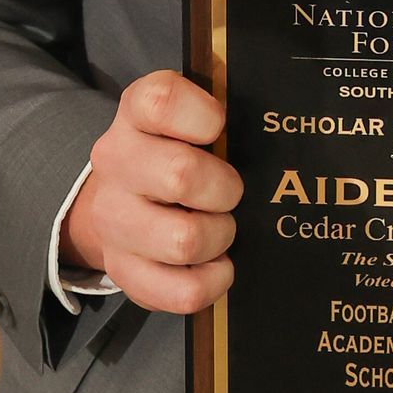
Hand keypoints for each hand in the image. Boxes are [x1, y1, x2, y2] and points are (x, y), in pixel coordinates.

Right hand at [61, 71, 240, 314]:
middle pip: (181, 176)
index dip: (204, 116)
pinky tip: (217, 264)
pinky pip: (182, 291)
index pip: (161, 102)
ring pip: (184, 240)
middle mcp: (116, 162)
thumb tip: (279, 124)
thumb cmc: (178, 149)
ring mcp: (113, 219)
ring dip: (219, 236)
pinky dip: (213, 281)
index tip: (220, 127)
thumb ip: (226, 106)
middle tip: (231, 192)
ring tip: (221, 227)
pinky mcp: (123, 270)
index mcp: (136, 114)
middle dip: (225, 189)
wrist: (122, 196)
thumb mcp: (193, 115)